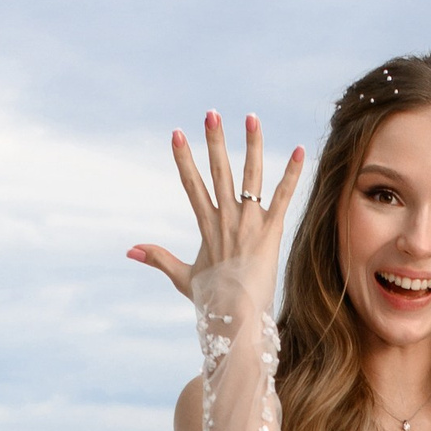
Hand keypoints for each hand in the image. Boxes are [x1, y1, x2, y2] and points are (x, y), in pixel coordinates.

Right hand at [128, 111, 306, 316]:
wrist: (235, 317)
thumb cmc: (212, 301)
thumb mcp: (183, 277)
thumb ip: (158, 258)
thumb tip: (129, 250)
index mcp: (207, 225)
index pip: (192, 184)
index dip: (183, 158)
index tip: (176, 133)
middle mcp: (226, 218)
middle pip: (219, 171)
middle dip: (214, 141)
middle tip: (211, 114)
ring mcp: (249, 222)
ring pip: (251, 175)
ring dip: (252, 145)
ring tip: (251, 118)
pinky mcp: (272, 230)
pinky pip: (285, 196)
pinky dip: (293, 173)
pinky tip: (302, 149)